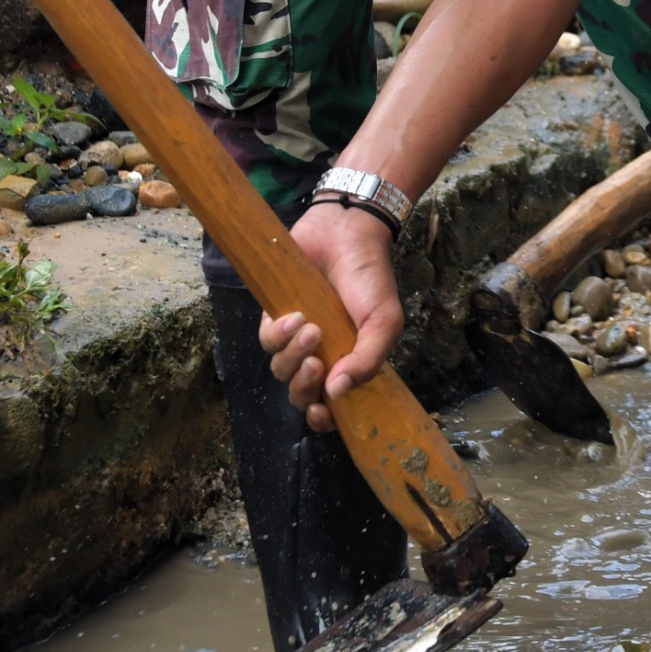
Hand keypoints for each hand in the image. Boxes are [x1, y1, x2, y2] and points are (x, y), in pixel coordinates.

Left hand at [261, 202, 405, 433]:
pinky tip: (295, 315)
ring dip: (293, 356)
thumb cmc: (371, 279)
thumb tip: (337, 393)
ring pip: (280, 370)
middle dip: (303, 386)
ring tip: (311, 329)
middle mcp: (320, 356)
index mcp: (347, 364)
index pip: (328, 406)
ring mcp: (295, 338)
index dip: (321, 417)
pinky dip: (277, 334)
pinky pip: (266, 341)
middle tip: (317, 363)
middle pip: (298, 393)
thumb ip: (368, 360)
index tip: (320, 410)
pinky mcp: (274, 316)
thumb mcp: (384, 322)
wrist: (347, 233)